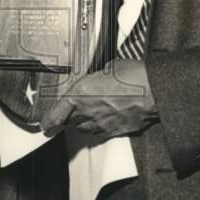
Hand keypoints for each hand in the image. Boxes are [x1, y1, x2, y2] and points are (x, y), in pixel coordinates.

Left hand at [40, 60, 158, 139]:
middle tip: (73, 109)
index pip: (57, 113)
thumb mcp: (107, 68)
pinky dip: (98, 126)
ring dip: (83, 121)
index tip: (44, 125)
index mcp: (81, 93)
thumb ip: (96, 77)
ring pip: (83, 128)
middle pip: (70, 121)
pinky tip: (106, 116)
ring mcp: (101, 124)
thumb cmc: (134, 76)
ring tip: (91, 110)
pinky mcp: (114, 131)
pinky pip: (99, 132)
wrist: (154, 91)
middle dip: (69, 116)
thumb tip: (96, 79)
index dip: (48, 121)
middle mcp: (88, 111)